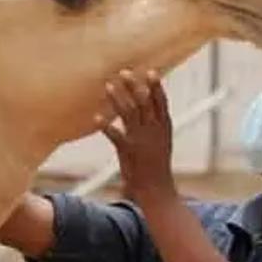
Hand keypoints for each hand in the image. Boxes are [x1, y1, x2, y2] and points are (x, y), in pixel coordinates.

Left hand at [97, 69, 176, 203]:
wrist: (156, 189)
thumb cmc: (156, 164)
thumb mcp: (162, 141)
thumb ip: (156, 123)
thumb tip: (150, 104)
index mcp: (164, 128)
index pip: (161, 102)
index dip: (156, 87)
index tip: (150, 71)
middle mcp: (154, 131)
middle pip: (144, 103)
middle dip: (134, 86)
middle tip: (124, 72)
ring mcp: (141, 141)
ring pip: (129, 114)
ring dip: (118, 99)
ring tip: (108, 86)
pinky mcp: (128, 151)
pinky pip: (115, 136)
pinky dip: (106, 126)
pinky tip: (96, 117)